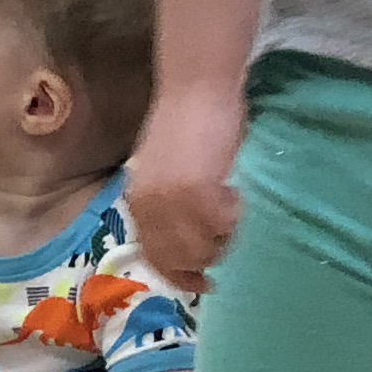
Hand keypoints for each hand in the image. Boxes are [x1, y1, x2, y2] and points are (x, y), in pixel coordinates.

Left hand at [126, 87, 247, 294]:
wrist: (196, 86)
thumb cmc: (187, 123)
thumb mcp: (164, 172)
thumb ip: (168, 205)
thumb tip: (189, 240)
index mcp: (137, 201)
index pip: (155, 256)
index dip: (180, 276)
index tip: (203, 284)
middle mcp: (149, 206)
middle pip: (180, 258)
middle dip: (208, 255)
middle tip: (226, 235)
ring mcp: (172, 201)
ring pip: (204, 245)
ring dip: (223, 235)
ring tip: (229, 208)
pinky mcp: (199, 191)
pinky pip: (224, 223)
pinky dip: (234, 215)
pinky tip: (234, 193)